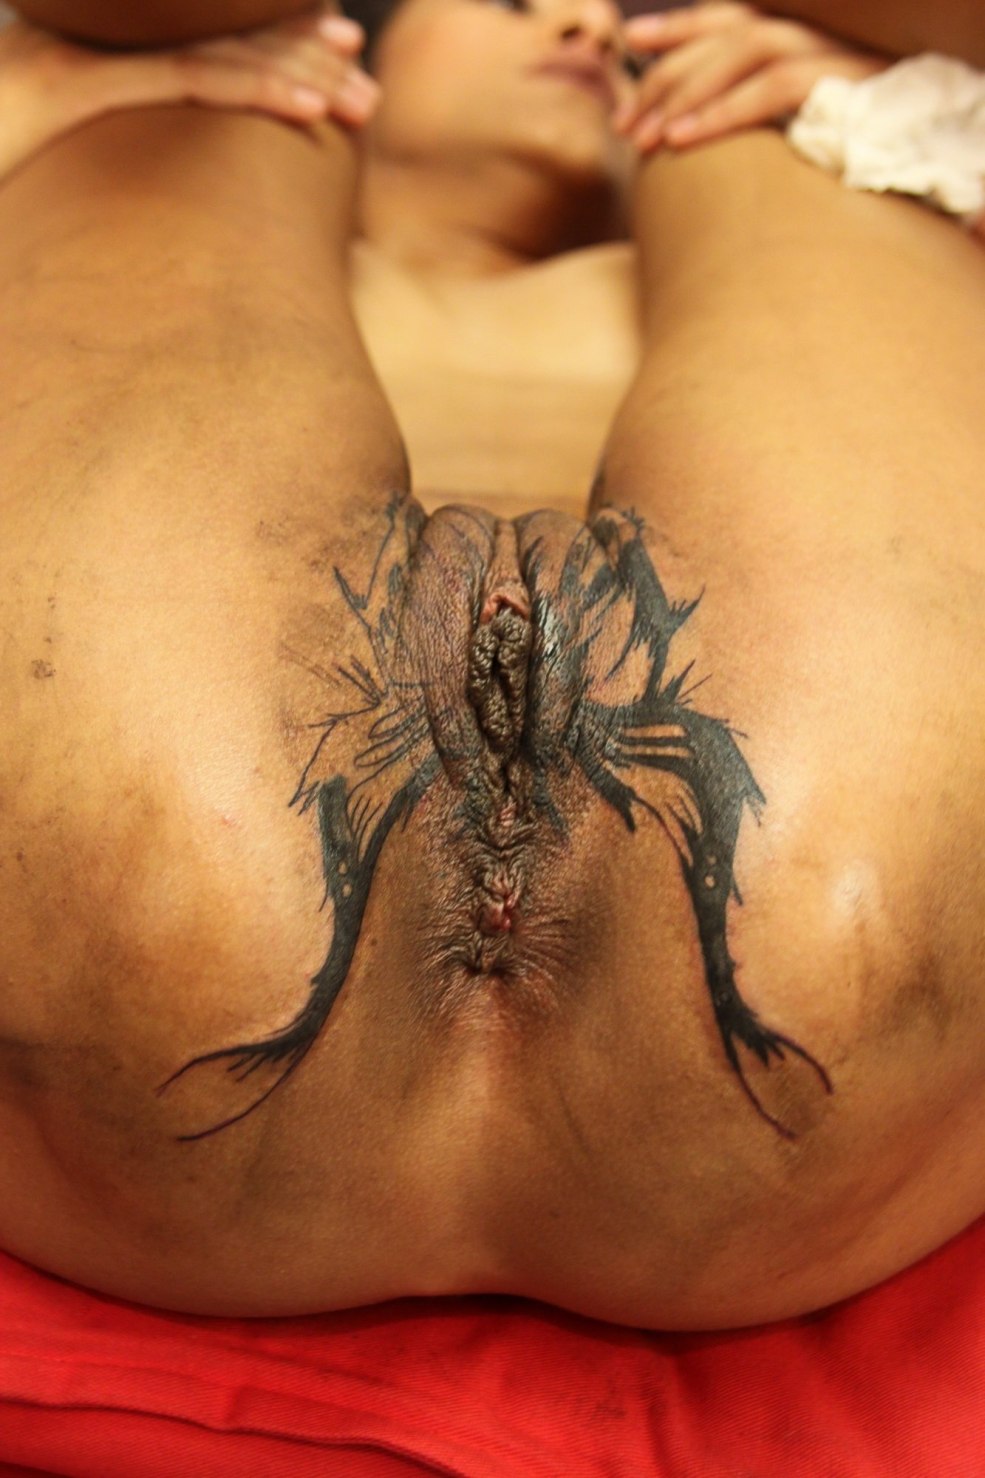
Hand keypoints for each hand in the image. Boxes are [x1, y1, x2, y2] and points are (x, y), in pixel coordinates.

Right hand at [0, 5, 379, 181]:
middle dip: (299, 52)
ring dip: (295, 73)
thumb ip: (109, 138)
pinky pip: (180, 81)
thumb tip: (156, 175)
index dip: (267, 41)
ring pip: (209, 50)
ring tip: (358, 99)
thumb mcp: (57, 155)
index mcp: (84, 43)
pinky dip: (252, 92)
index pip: (194, 32)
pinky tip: (309, 110)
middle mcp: (83, 32)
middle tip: (367, 82)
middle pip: (211, 31)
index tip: (331, 61)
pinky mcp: (68, 85)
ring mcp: (73, 51)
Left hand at [615, 1, 884, 151]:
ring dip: (687, 94)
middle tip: (624, 124)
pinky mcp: (844, 84)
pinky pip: (773, 89)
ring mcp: (832, 52)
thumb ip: (751, 112)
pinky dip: (722, 114)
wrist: (920, 165)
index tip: (632, 39)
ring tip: (647, 139)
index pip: (731, 17)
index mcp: (801, 36)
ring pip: (745, 51)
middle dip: (666, 76)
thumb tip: (682, 131)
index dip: (680, 26)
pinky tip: (682, 140)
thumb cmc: (849, 160)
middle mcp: (816, 33)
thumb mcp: (792, 130)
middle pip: (727, 34)